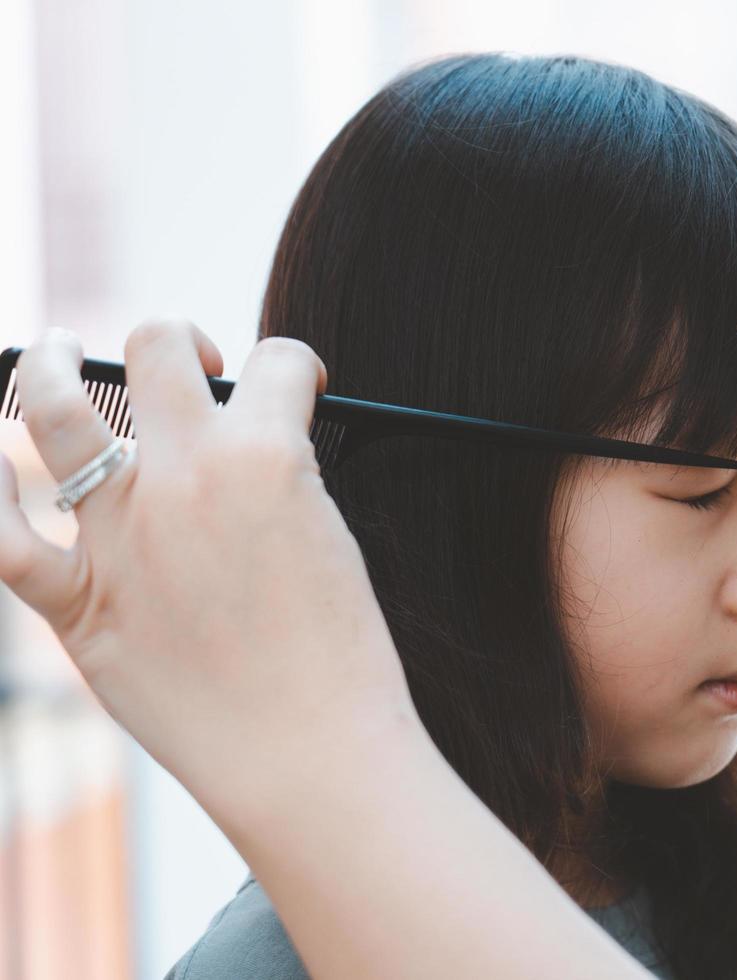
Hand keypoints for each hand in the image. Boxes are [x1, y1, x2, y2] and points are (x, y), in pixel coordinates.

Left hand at [0, 321, 413, 816]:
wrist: (311, 752)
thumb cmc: (341, 658)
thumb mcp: (330, 540)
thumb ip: (281, 483)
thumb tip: (247, 452)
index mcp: (266, 456)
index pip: (276, 365)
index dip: (294, 366)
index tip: (297, 386)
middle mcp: (184, 478)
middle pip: (155, 349)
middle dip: (178, 339)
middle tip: (192, 362)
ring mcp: (120, 537)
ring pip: (50, 408)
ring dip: (51, 366)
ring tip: (58, 355)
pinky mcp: (80, 606)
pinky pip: (3, 538)